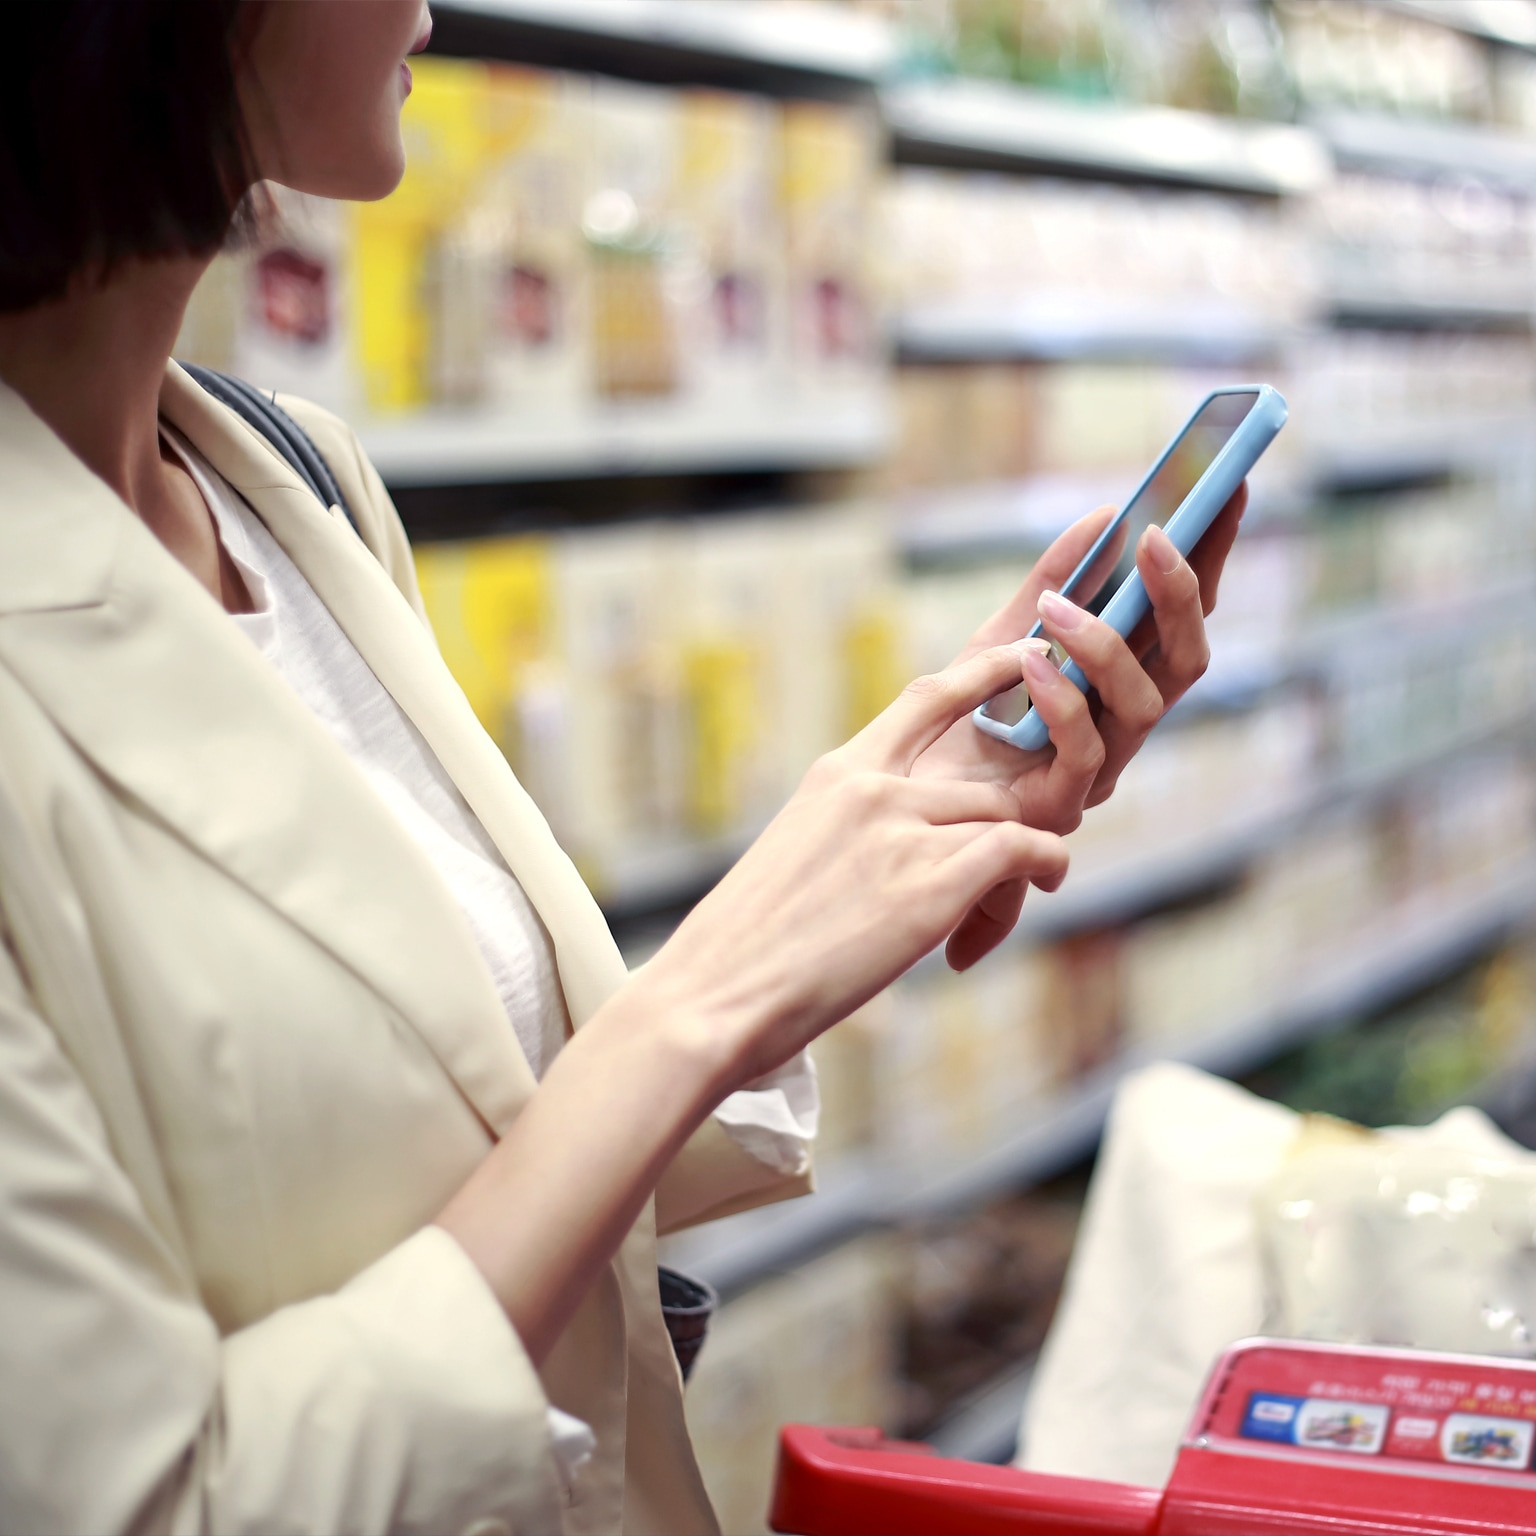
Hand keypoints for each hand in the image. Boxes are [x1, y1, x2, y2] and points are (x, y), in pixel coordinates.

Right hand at [637, 640, 1070, 1088]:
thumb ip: (848, 833)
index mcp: (834, 776)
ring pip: (1004, 814)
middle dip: (1012, 811)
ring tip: (1029, 881)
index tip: (1025, 654)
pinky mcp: (932, 884)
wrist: (714, 993)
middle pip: (981, 778)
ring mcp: (901, 832)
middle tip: (1030, 839)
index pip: (923, 700)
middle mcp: (871, 789)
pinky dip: (1046, 862)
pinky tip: (1046, 879)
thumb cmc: (745, 946)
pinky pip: (1023, 848)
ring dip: (1026, 849)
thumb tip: (887, 853)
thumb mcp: (794, 856)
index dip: (983, 672)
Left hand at [913, 483, 1246, 969]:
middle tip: (1156, 535)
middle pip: (1189, 660)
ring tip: (1060, 606)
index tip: (1228, 488)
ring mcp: (1099, 770)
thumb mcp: (997, 637)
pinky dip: (1064, 700)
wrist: (892, 801)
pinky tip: (1030, 660)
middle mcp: (1124, 728)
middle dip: (1182, 594)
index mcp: (1121, 685)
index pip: (1182, 617)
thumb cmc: (951, 721)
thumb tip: (1102, 516)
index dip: (1210, 559)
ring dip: (1109, 647)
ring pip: (1147, 706)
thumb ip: (1050, 581)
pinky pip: (1086, 751)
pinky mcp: (1061, 806)